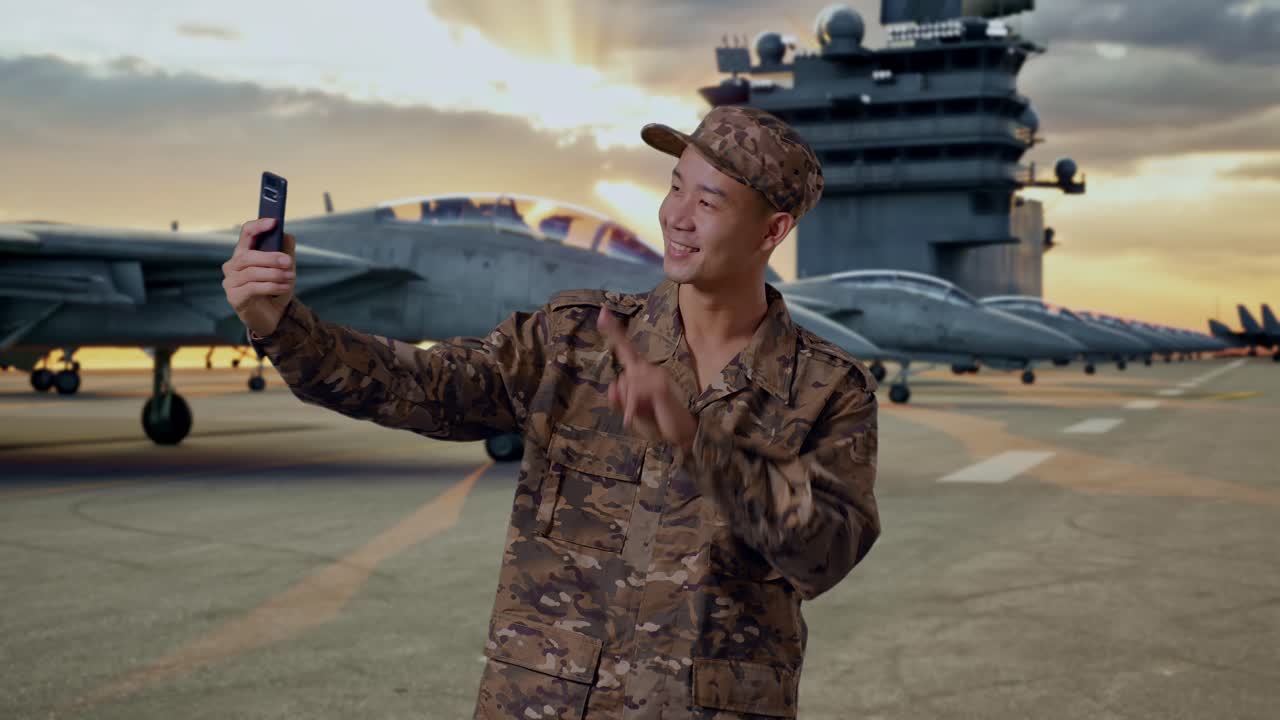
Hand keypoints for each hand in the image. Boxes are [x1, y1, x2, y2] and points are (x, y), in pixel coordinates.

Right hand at [223, 218, 295, 336]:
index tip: (273, 222)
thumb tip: (287, 235)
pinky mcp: (234, 297)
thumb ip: (285, 251)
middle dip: (270, 258)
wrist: (273, 316)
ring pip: (251, 272)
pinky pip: (252, 288)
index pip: (246, 233)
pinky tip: (285, 287)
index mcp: (244, 253)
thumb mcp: (284, 269)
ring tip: (290, 277)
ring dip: (274, 274)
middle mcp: (232, 265)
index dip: (258, 226)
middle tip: (289, 262)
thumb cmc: (275, 289)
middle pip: (248, 255)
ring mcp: (230, 282)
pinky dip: (272, 286)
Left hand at [597, 309, 697, 448]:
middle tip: (637, 414)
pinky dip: (632, 407)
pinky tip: (642, 414)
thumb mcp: (632, 413)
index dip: (613, 331)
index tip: (602, 312)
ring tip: (647, 414)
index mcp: (642, 373)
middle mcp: (650, 369)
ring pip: (626, 385)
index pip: (625, 349)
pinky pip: (634, 392)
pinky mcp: (660, 384)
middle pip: (621, 376)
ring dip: (630, 405)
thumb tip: (612, 385)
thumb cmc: (658, 423)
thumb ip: (620, 401)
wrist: (682, 435)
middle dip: (625, 399)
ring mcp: (656, 375)